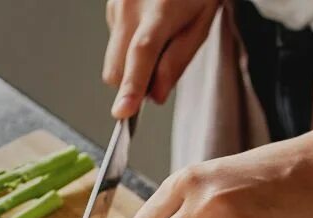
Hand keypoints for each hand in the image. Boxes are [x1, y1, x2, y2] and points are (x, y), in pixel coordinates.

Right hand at [103, 0, 219, 117]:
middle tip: (159, 74)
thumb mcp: (202, 23)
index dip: (133, 85)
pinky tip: (148, 29)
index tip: (124, 111)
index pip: (142, 53)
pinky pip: (114, 44)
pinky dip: (128, 49)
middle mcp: (131, 6)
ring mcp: (116, 6)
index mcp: (161, 9)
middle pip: (117, 68)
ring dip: (131, 66)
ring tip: (158, 42)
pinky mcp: (110, 7)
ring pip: (113, 60)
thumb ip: (178, 61)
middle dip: (132, 84)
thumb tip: (155, 95)